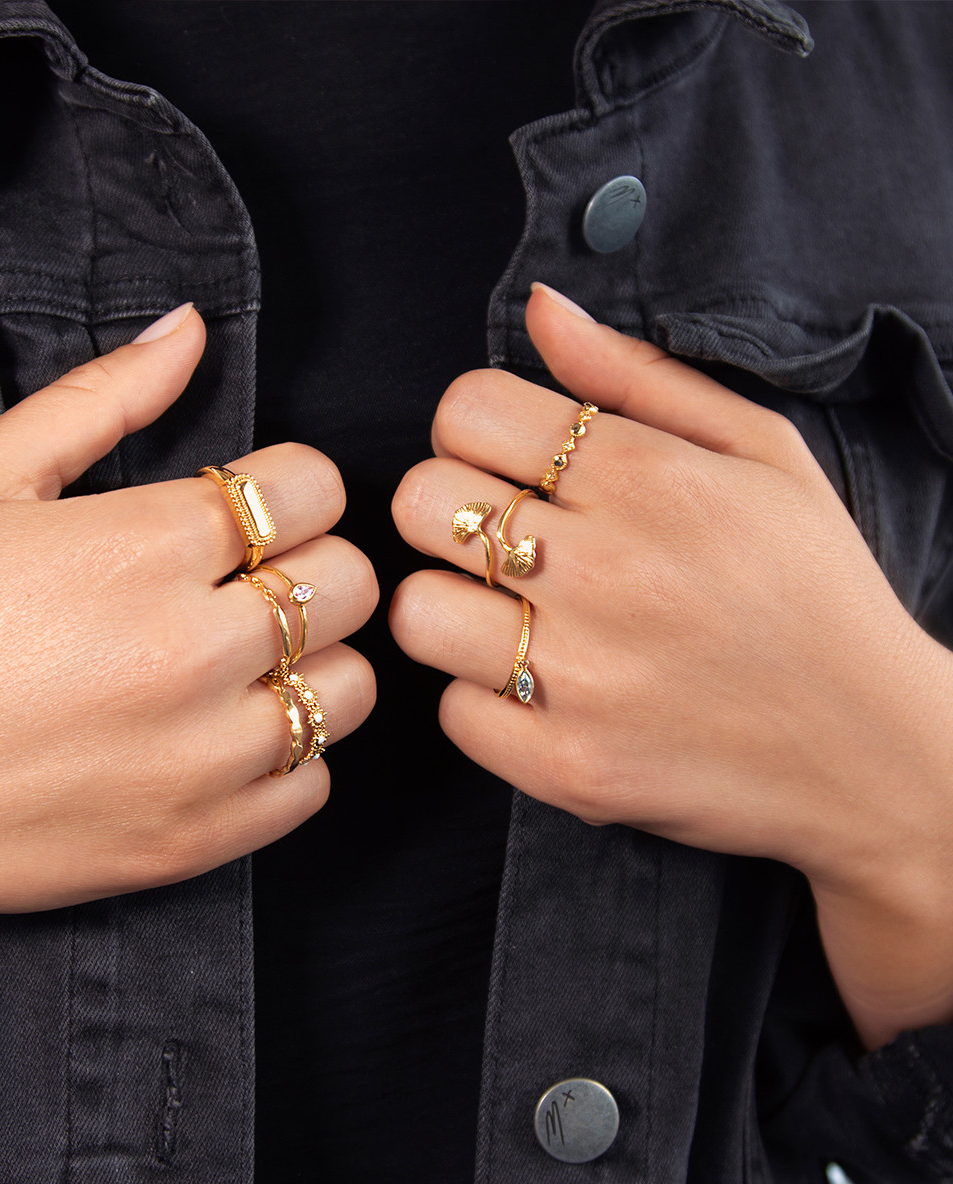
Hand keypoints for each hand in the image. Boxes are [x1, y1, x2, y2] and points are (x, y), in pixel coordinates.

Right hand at [0, 304, 375, 990]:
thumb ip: (100, 396)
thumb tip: (188, 329)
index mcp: (145, 548)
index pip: (315, 488)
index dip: (294, 486)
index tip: (255, 508)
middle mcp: (191, 652)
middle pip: (353, 582)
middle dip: (315, 565)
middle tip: (253, 580)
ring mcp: (201, 757)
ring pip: (352, 688)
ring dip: (314, 663)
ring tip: (244, 662)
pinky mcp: (198, 838)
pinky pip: (314, 783)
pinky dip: (289, 756)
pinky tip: (226, 735)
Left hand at [390, 284, 952, 1046]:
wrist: (874, 751)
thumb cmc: (814, 588)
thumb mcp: (761, 452)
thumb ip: (637, 375)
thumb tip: (540, 308)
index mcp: (647, 480)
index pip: (464, 412)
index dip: (472, 430)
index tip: (507, 463)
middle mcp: (604, 574)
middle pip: (417, 503)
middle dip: (446, 510)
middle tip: (503, 539)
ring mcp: (581, 679)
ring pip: (415, 611)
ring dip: (452, 609)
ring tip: (512, 617)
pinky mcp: (566, 767)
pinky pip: (452, 712)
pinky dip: (484, 699)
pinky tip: (540, 689)